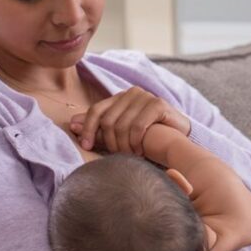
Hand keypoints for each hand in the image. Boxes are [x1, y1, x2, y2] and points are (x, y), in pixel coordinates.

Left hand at [69, 86, 191, 155]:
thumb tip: (72, 124)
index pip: (96, 110)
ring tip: (131, 157)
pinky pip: (138, 127)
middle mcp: (131, 93)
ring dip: (124, 147)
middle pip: (108, 120)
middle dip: (110, 143)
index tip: (86, 146)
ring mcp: (145, 96)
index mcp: (119, 97)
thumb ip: (99, 128)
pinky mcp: (158, 103)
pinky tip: (140, 152)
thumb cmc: (147, 137)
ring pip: (122, 126)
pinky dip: (136, 143)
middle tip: (118, 157)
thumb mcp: (120, 133)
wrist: (178, 138)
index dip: (88, 129)